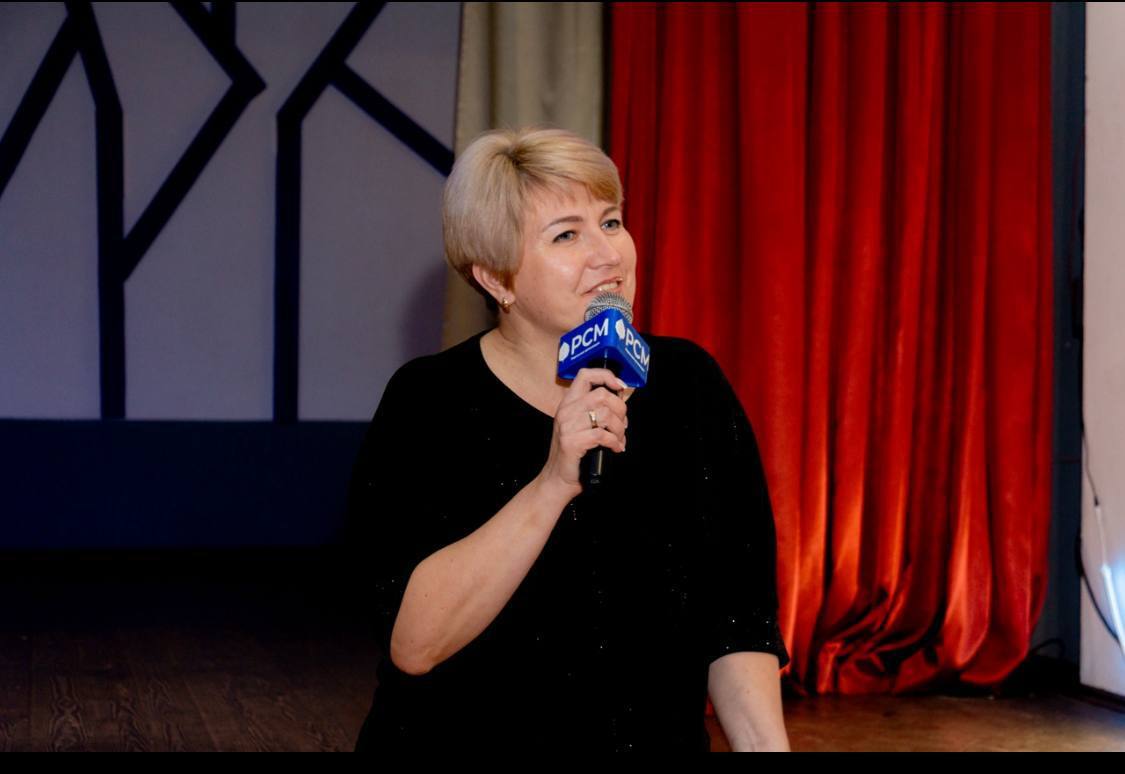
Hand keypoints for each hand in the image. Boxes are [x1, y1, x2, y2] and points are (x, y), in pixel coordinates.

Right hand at [539, 368, 629, 496]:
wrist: (558, 480)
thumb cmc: (574, 454)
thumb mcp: (581, 426)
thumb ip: (595, 410)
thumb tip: (621, 399)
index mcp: (569, 403)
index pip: (585, 375)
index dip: (606, 376)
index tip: (619, 386)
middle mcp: (566, 411)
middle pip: (602, 395)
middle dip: (620, 410)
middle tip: (622, 425)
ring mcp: (567, 426)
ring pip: (605, 414)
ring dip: (619, 429)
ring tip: (619, 439)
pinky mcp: (572, 442)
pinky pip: (602, 435)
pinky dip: (615, 442)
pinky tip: (615, 448)